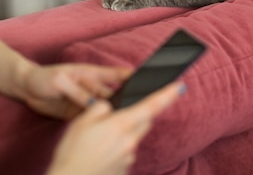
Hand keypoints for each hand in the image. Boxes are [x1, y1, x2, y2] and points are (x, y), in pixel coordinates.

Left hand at [19, 63, 131, 119]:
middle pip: (113, 94)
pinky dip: (98, 123)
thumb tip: (94, 103)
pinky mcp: (78, 113)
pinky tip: (104, 129)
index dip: (130, 77)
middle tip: (134, 109)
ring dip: (111, 114)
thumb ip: (77, 92)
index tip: (146, 80)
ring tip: (122, 121)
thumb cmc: (42, 77)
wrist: (25, 88)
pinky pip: (92, 118)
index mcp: (90, 73)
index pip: (115, 74)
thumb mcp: (60, 81)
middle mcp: (91, 87)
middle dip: (124, 101)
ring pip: (104, 108)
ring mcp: (85, 100)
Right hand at [46, 82, 184, 174]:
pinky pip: (125, 154)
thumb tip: (109, 107)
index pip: (151, 106)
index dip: (167, 95)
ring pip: (132, 138)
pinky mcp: (124, 170)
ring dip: (123, 134)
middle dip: (137, 115)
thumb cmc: (72, 152)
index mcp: (121, 125)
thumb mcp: (82, 122)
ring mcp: (128, 158)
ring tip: (97, 141)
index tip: (180, 87)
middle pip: (144, 122)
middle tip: (117, 116)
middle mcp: (130, 142)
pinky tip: (99, 154)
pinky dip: (116, 150)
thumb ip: (100, 108)